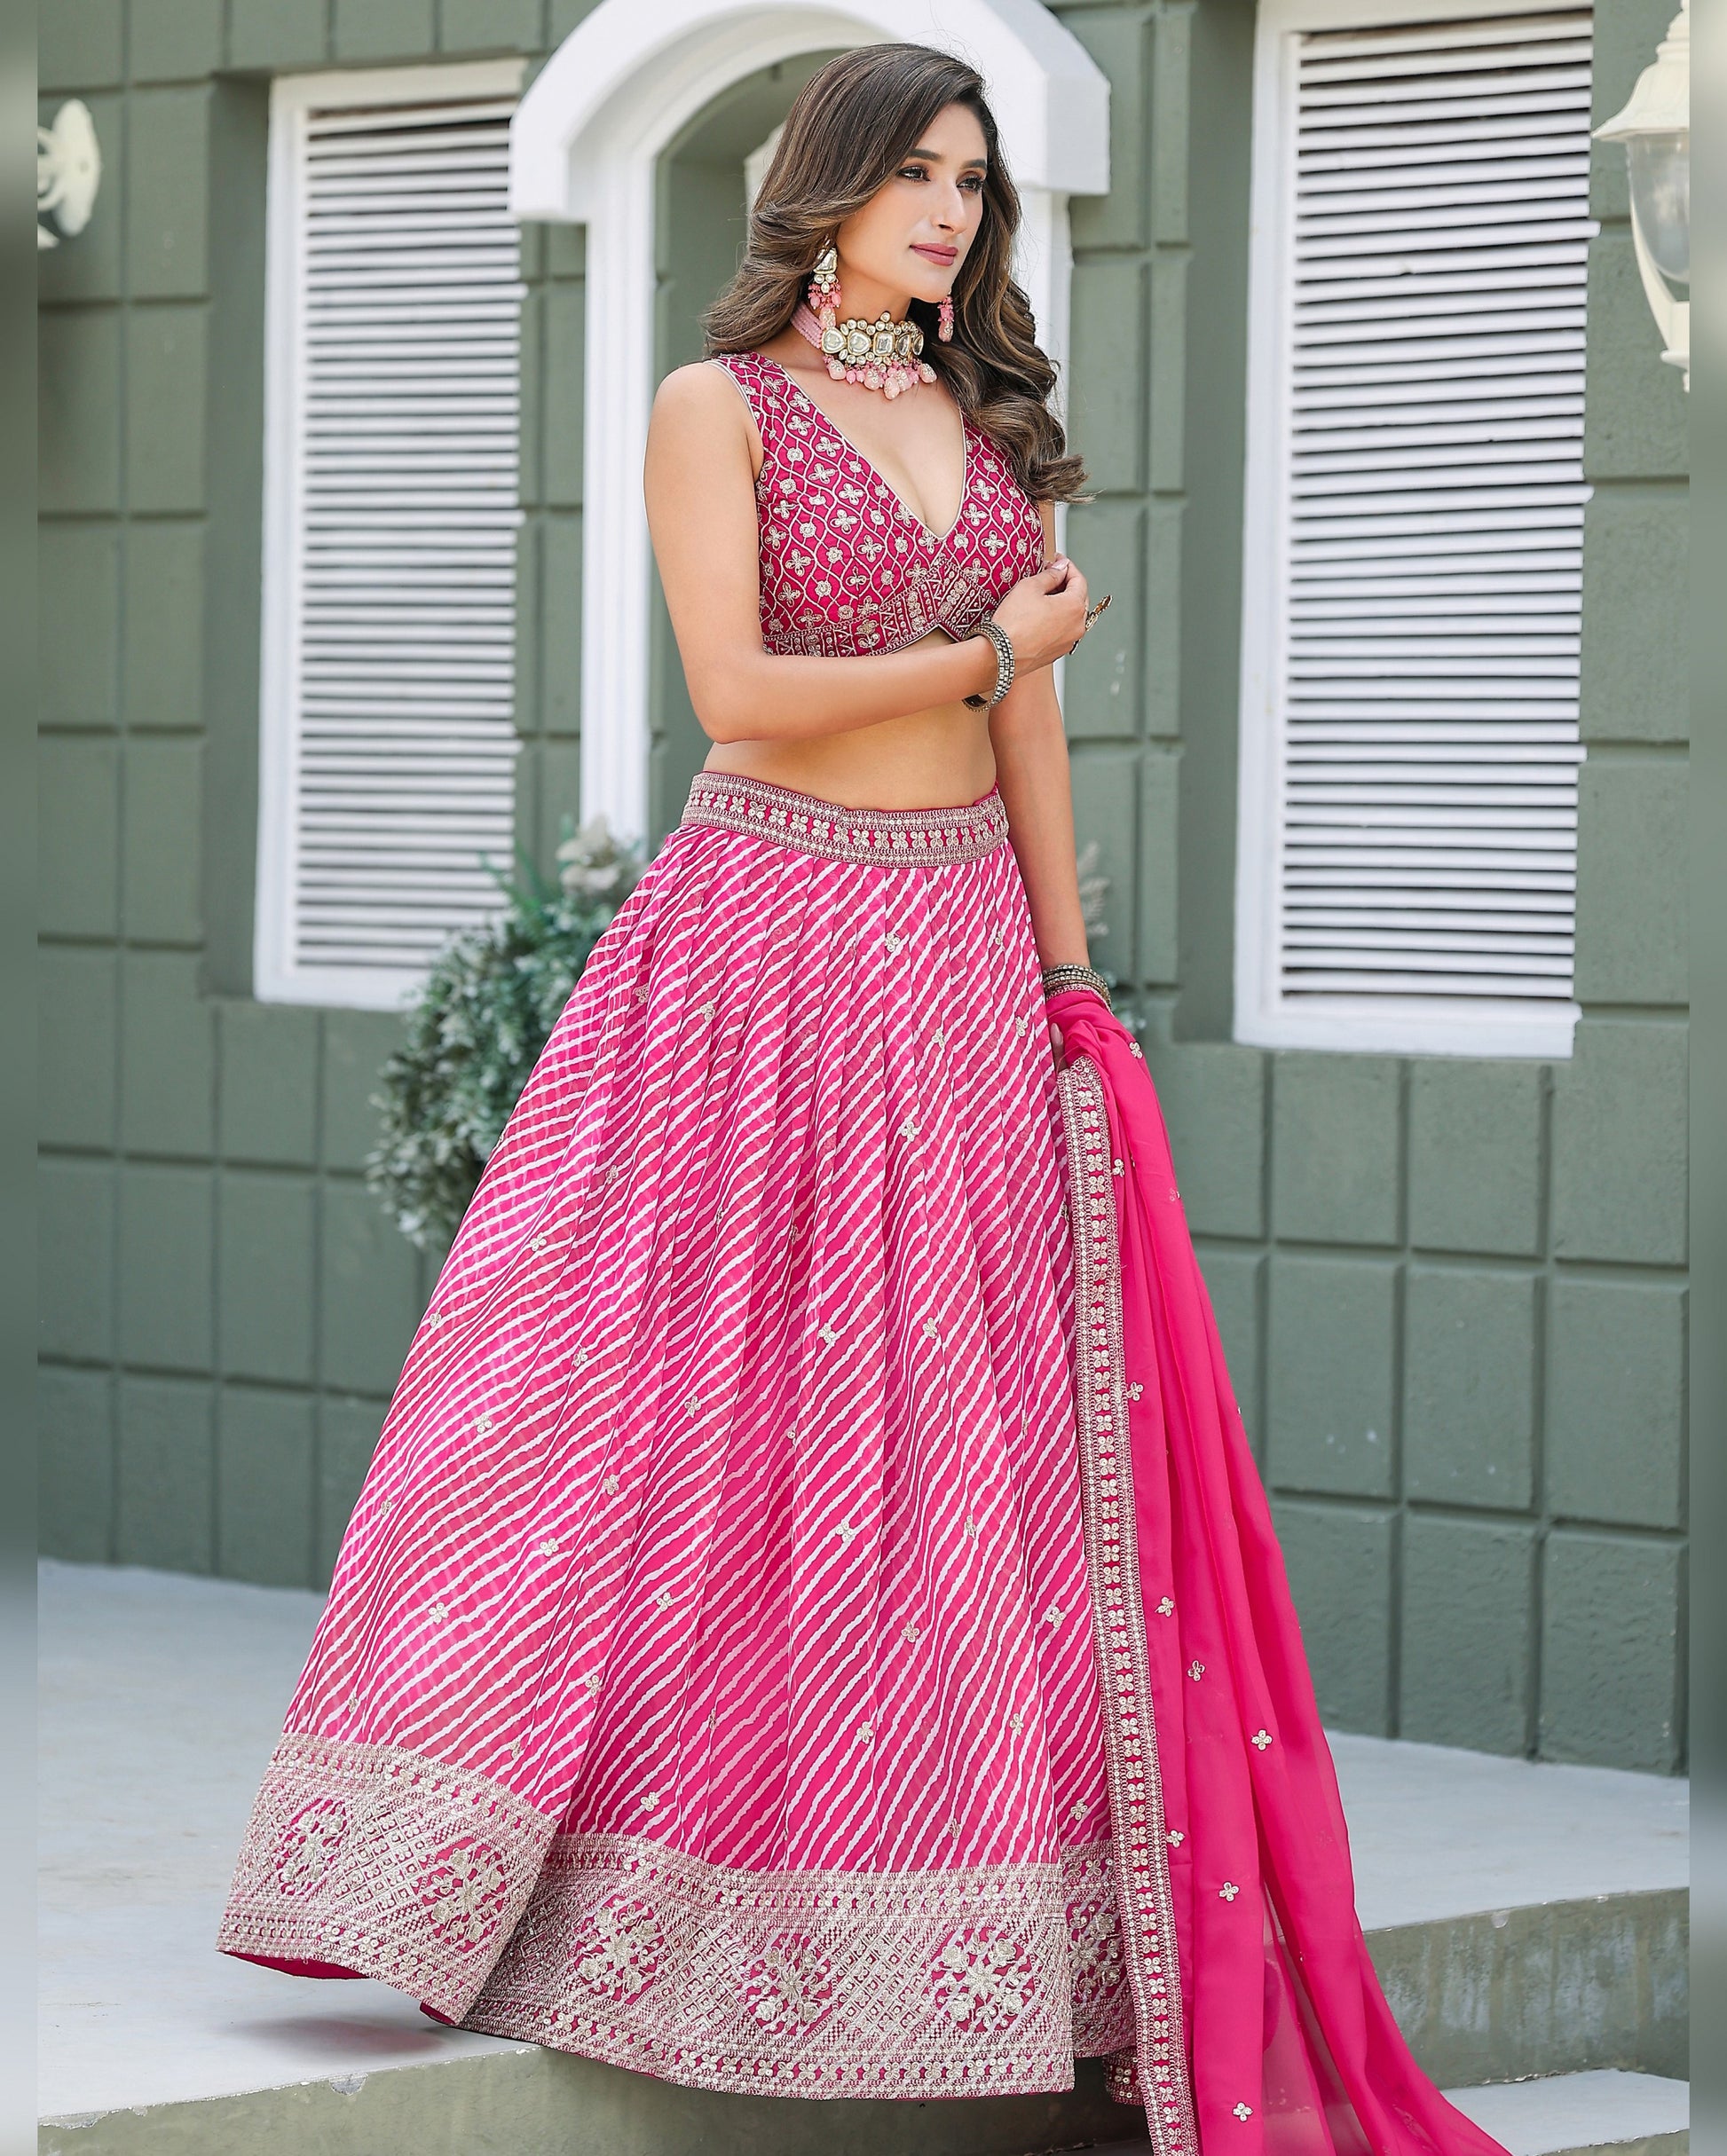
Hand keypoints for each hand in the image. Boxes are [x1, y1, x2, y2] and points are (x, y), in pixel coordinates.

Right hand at [990, 555, 1089, 672]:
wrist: (1000, 654)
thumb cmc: (1013, 623)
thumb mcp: (1030, 587)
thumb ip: (1050, 575)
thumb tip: (1060, 569)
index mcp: (1075, 607)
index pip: (1079, 580)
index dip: (1068, 566)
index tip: (1058, 561)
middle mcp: (1077, 626)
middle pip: (1078, 597)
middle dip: (1066, 584)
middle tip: (1050, 575)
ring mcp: (1069, 642)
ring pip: (1071, 615)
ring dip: (1061, 602)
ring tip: (1042, 594)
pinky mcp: (1057, 652)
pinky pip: (1062, 630)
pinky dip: (1056, 619)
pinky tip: (1039, 614)